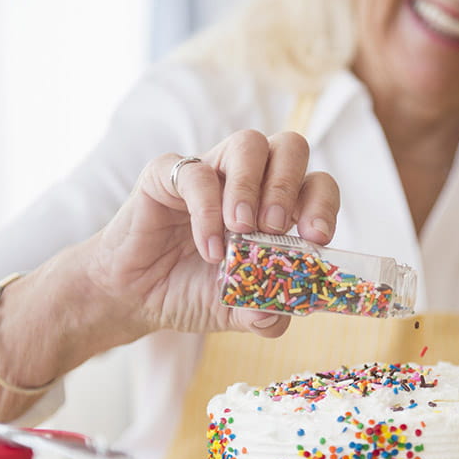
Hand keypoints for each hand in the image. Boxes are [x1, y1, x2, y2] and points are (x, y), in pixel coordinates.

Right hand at [87, 130, 338, 338]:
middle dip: (289, 186)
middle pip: (290, 147)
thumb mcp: (237, 312)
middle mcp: (249, 180)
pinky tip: (208, 247)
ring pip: (249, 144)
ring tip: (241, 230)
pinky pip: (196, 172)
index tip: (317, 238)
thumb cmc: (192, 292)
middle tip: (274, 228)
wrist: (134, 298)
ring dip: (251, 187)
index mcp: (276, 206)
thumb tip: (291, 311)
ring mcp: (211, 171)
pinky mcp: (169, 174)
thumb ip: (266, 314)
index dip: (323, 204)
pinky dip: (208, 210)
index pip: (316, 184)